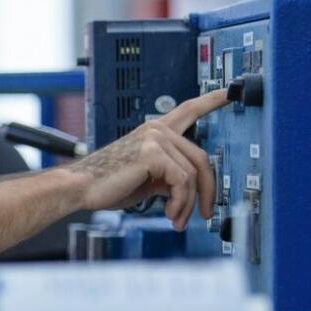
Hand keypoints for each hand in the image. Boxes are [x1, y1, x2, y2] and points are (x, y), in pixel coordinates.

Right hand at [66, 89, 229, 229]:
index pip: (189, 110)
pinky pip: (182, 181)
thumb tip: (186, 190)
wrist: (80, 187)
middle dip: (206, 191)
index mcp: (155, 132)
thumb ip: (167, 175)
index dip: (212, 100)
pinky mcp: (153, 152)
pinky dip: (180, 202)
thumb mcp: (146, 178)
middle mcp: (157, 129)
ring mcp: (155, 138)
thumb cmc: (106, 183)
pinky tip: (170, 213)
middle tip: (204, 213)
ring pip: (192, 174)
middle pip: (201, 158)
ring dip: (187, 203)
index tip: (230, 91)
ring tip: (176, 218)